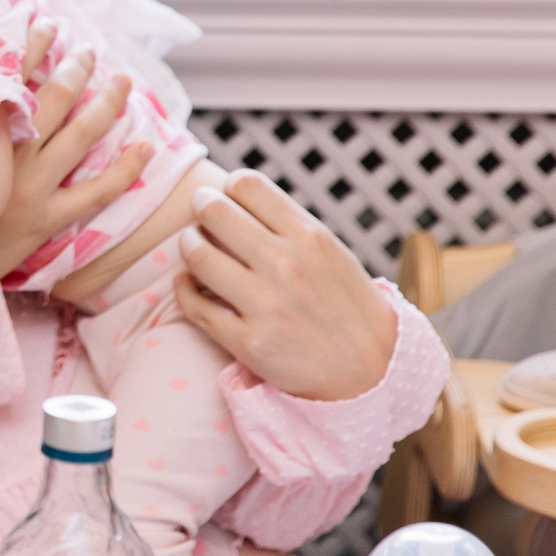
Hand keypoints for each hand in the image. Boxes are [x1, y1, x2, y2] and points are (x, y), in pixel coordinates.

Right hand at [0, 22, 151, 278]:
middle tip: (90, 50)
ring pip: (80, 137)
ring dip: (106, 105)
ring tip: (124, 81)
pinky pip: (96, 192)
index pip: (11, 79)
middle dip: (76, 69)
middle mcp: (10, 157)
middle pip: (53, 100)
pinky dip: (125, 170)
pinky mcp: (48, 218)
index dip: (32, 48)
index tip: (47, 23)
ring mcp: (32, 187)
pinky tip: (145, 147)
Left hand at [172, 170, 397, 400]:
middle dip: (200, 206)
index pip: (247, 185)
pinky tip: (189, 283)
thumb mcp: (330, 253)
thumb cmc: (344, 304)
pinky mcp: (248, 342)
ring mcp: (266, 304)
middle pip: (214, 211)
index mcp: (309, 237)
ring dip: (188, 245)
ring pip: (196, 255)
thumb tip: (232, 194)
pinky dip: (184, 288)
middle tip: (199, 214)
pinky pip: (194, 304)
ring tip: (194, 247)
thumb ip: (286, 226)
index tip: (225, 197)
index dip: (227, 187)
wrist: (371, 370)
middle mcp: (286, 265)